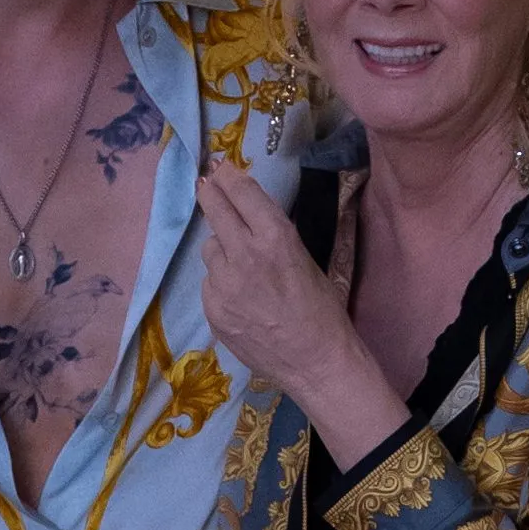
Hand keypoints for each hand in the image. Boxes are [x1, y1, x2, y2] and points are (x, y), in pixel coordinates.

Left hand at [196, 163, 355, 396]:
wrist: (315, 362)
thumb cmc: (322, 309)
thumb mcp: (304, 258)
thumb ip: (271, 234)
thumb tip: (247, 213)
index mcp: (275, 239)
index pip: (242, 193)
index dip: (229, 176)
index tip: (220, 167)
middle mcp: (244, 256)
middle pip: (215, 209)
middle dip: (210, 192)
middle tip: (206, 182)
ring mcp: (223, 285)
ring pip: (210, 248)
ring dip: (221, 247)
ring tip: (242, 265)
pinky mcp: (212, 309)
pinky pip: (209, 282)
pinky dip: (220, 282)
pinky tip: (241, 298)